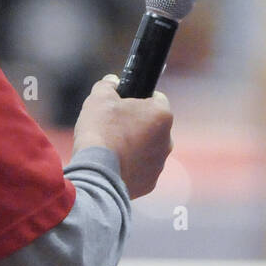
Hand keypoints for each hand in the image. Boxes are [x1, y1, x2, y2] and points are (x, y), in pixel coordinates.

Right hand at [71, 76, 172, 198]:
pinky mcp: (150, 183)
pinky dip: (129, 167)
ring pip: (147, 149)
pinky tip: (113, 165)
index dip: (138, 99)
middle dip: (136, 125)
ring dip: (134, 147)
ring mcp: (160, 164)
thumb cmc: (101, 131)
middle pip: (152, 126)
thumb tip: (111, 82)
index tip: (123, 104)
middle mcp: (168, 140)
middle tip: (113, 127)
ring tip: (110, 148)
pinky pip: (140, 170)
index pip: (156, 99)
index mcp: (161, 115)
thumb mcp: (99, 98)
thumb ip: (107, 85)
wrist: (97, 173)